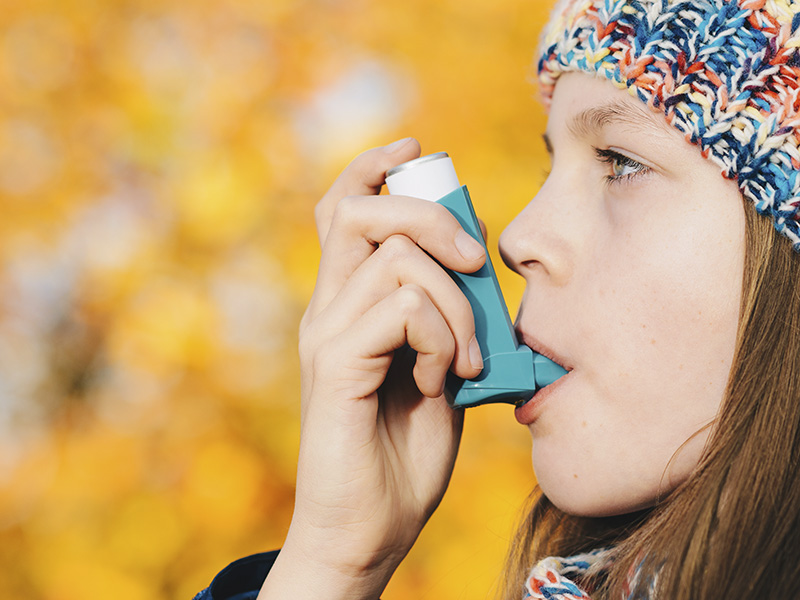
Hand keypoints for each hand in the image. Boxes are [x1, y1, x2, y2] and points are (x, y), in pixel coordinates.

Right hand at [259, 139, 485, 598]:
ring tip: (466, 360)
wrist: (369, 527)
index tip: (416, 148)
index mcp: (347, 302)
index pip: (342, 206)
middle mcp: (327, 308)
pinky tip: (443, 382)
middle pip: (358, 207)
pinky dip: (441, 338)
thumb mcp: (440, 365)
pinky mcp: (335, 365)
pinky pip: (401, 310)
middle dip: (429, 214)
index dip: (374, 165)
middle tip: (473, 262)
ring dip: (455, 304)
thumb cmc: (405, 450)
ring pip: (395, 259)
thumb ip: (445, 311)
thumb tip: (472, 254)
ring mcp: (326, 334)